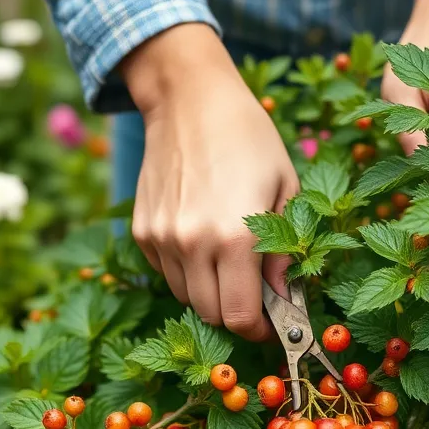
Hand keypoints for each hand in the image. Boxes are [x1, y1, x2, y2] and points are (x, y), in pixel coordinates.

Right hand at [122, 24, 296, 340]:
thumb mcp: (285, 188)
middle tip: (255, 297)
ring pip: (188, 298)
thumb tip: (284, 296)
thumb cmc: (249, 138)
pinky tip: (202, 239)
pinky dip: (187, 271)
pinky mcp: (143, 231)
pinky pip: (168, 273)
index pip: (241, 317)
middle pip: (212, 315)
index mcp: (234, 238)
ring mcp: (162, 238)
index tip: (273, 324)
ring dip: (211, 293)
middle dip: (237, 314)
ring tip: (229, 261)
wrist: (189, 98)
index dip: (260, 330)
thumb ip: (284, 250)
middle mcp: (192, 244)